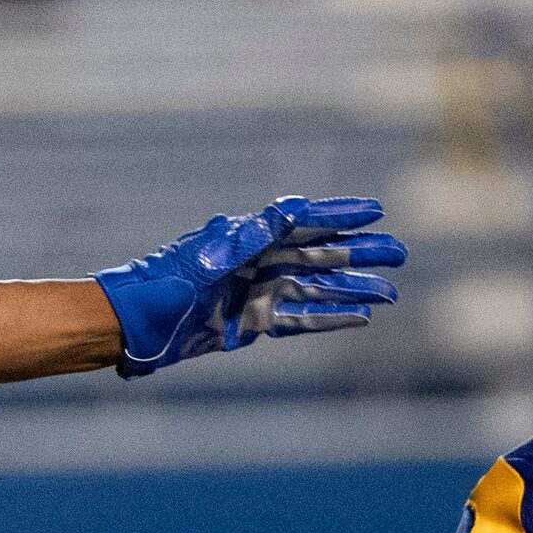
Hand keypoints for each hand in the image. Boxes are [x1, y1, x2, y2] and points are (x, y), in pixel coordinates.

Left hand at [95, 196, 404, 377]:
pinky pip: (299, 320)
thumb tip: (291, 207)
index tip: (375, 210)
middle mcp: (257, 263)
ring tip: (390, 292)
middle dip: (359, 253)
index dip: (339, 214)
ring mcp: (256, 293)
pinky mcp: (250, 324)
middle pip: (319, 254)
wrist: (133, 325)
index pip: (303, 222)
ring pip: (316, 289)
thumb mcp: (206, 257)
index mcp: (247, 239)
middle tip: (399, 253)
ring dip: (352, 289)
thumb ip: (250, 234)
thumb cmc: (162, 284)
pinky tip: (359, 318)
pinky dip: (329, 319)